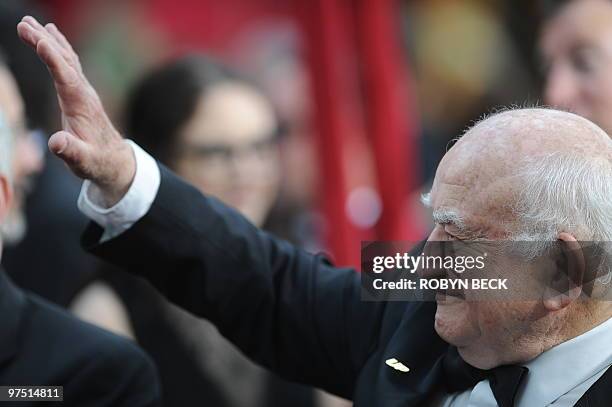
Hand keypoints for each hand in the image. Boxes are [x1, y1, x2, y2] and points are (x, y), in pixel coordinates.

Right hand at [16, 16, 134, 204]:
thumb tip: (56, 142)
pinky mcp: (80, 93)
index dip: (53, 59)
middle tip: (24, 24)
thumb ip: (71, 151)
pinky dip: (57, 49)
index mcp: (81, 106)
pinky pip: (68, 65)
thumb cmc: (96, 162)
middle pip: (64, 62)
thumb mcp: (82, 160)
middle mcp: (84, 93)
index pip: (66, 78)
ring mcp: (83, 91)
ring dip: (49, 40)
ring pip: (66, 60)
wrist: (114, 161)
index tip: (38, 41)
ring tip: (29, 23)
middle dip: (45, 42)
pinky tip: (50, 37)